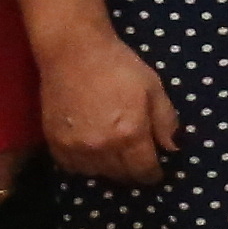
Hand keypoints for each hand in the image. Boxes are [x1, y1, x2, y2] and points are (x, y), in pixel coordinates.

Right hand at [37, 32, 180, 183]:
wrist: (74, 52)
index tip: (156, 172)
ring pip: (97, 174)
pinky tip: (91, 151)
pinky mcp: (55, 143)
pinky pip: (73, 167)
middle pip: (121, 176)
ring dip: (109, 169)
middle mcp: (103, 147)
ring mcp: (76, 148)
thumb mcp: (153, 87)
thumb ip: (165, 121)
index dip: (153, 174)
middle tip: (136, 161)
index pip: (144, 170)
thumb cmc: (119, 66)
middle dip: (132, 171)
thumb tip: (172, 149)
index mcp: (130, 133)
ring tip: (114, 155)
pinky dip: (84, 164)